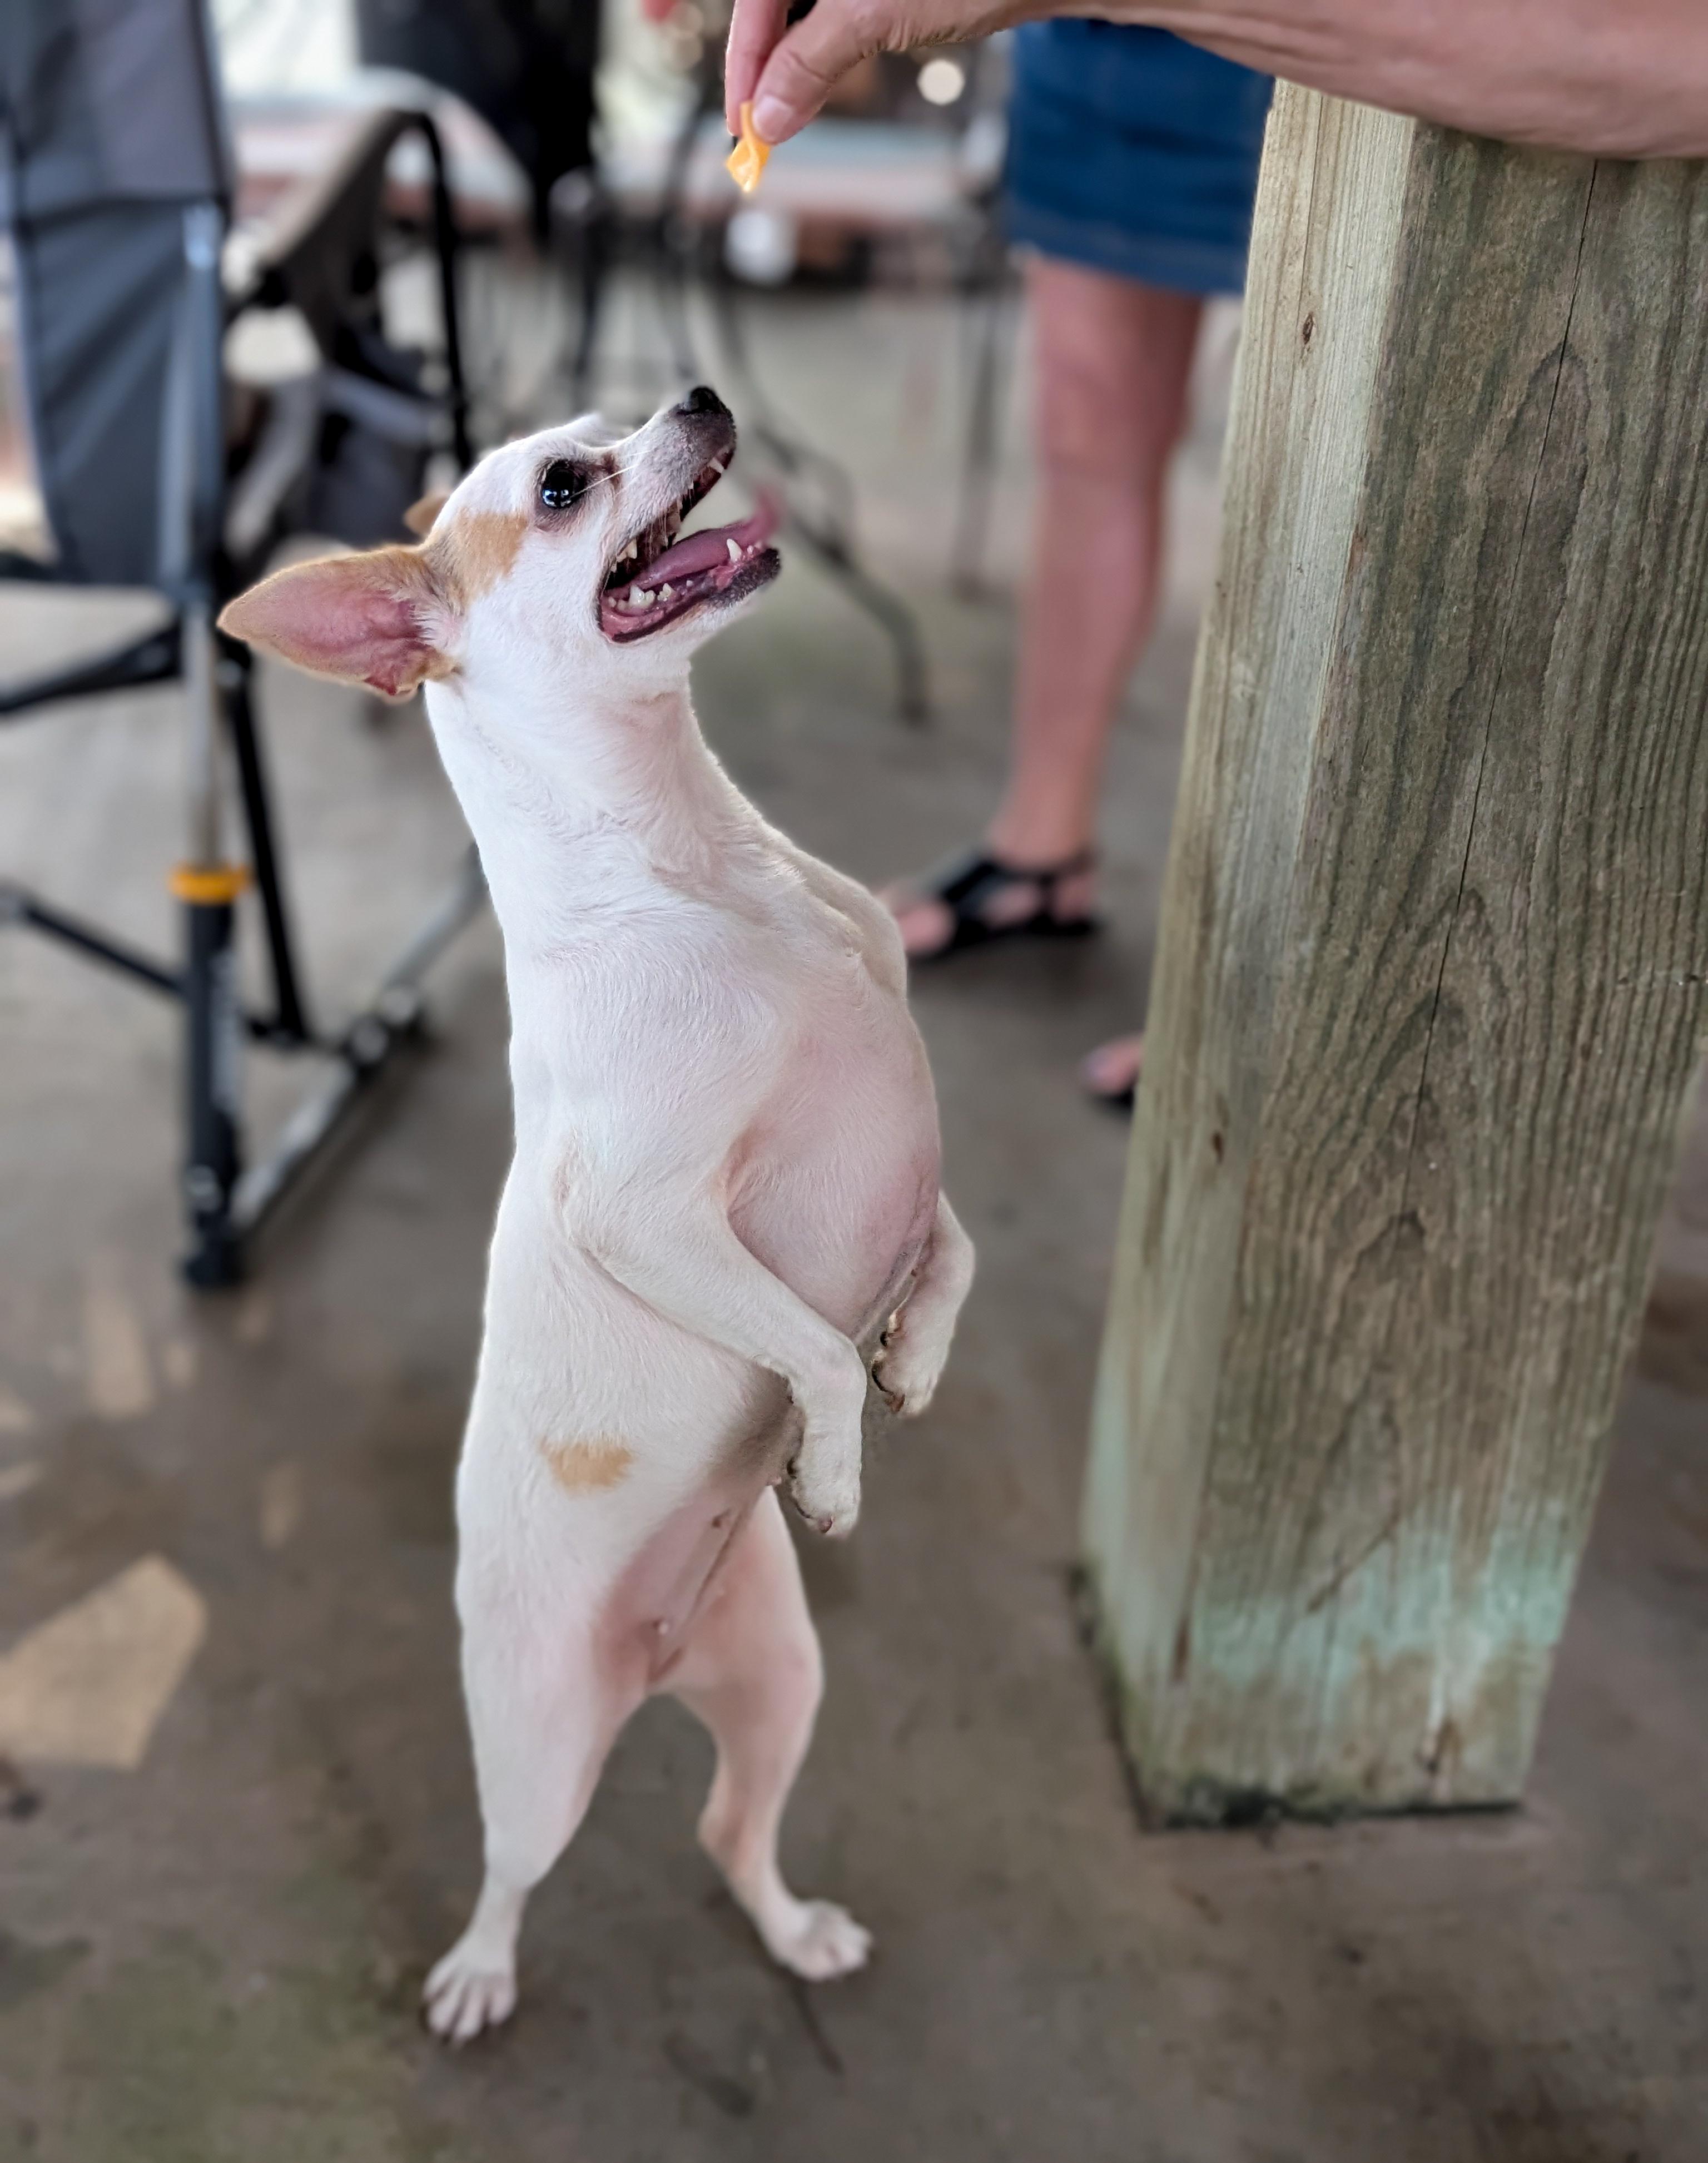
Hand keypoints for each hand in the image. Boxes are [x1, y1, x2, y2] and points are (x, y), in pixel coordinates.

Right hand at [724, 0, 1039, 144]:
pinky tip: (818, 84)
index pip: (754, 1)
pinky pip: (833, 13)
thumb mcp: (872, 15)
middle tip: (760, 130)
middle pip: (773, 7)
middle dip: (765, 67)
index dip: (745, 63)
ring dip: (793, 64)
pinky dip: (823, 52)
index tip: (743, 123)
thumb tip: (767, 119)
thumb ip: (810, 60)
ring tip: (788, 115)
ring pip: (803, 14)